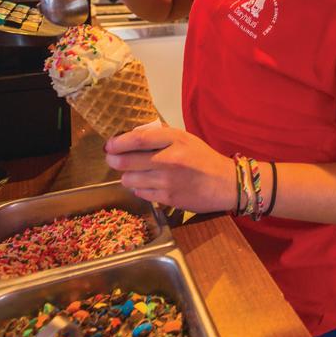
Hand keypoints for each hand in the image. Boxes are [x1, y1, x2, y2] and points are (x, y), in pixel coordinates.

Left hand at [103, 125, 234, 212]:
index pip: (138, 139)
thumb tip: (130, 138)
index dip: (118, 142)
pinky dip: (139, 188)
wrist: (226, 184)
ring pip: (130, 180)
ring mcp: (168, 181)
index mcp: (176, 140)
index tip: (109, 145)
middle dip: (114, 160)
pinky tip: (148, 184)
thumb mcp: (185, 139)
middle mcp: (170, 160)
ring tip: (135, 173)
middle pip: (127, 161)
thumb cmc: (203, 158)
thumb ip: (160, 137)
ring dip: (127, 176)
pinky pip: (140, 193)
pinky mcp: (168, 198)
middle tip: (112, 159)